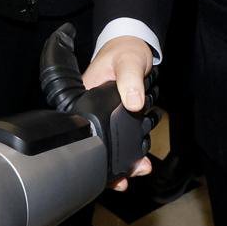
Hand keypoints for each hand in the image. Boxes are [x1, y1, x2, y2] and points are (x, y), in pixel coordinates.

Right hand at [82, 35, 156, 190]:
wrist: (134, 46)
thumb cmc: (126, 50)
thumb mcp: (129, 61)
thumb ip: (130, 80)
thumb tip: (133, 103)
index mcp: (85, 98)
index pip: (85, 131)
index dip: (94, 155)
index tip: (109, 174)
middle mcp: (93, 111)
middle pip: (98, 145)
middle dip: (112, 167)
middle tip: (126, 180)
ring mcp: (106, 116)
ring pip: (112, 144)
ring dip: (125, 161)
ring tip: (138, 170)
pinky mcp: (119, 117)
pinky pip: (123, 138)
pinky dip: (132, 152)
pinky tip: (141, 163)